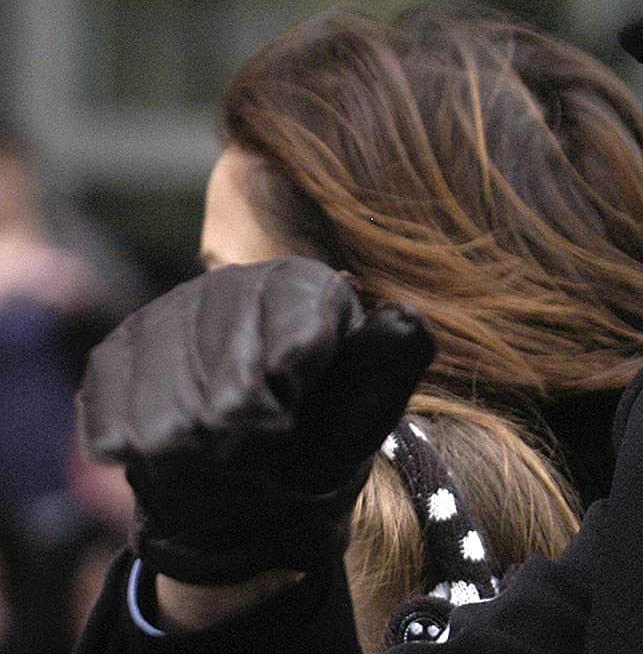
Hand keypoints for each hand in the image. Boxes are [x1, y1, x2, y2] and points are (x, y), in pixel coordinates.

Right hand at [77, 257, 433, 584]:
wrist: (250, 479)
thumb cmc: (320, 438)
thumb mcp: (367, 408)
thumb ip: (390, 363)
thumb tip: (409, 318)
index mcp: (302, 284)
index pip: (291, 347)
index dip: (290, 404)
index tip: (295, 419)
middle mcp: (232, 281)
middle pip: (227, 391)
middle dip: (245, 441)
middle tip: (256, 445)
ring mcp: (167, 312)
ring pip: (168, 412)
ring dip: (195, 455)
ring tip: (216, 450)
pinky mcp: (118, 350)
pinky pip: (113, 413)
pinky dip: (143, 452)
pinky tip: (168, 449)